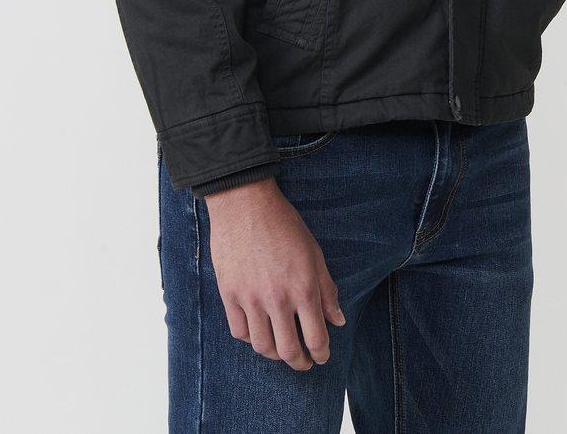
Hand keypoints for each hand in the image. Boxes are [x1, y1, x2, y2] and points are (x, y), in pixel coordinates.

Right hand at [205, 177, 345, 368]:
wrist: (245, 204)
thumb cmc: (284, 224)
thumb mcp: (314, 253)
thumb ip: (327, 289)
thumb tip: (338, 320)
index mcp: (303, 288)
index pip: (316, 338)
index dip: (321, 354)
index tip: (322, 356)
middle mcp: (277, 299)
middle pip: (289, 351)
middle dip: (300, 363)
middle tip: (304, 363)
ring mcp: (251, 299)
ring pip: (263, 346)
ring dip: (275, 354)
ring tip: (281, 350)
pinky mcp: (229, 295)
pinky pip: (239, 331)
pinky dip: (251, 338)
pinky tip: (258, 332)